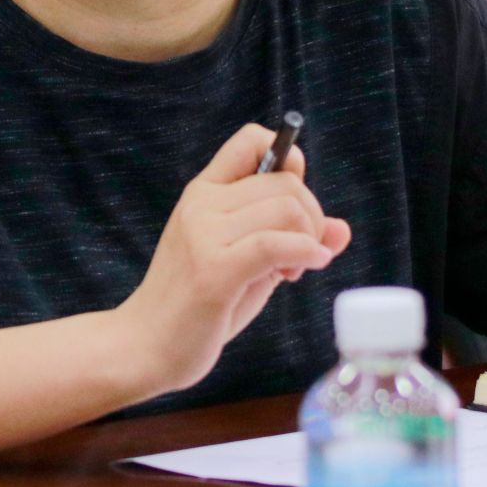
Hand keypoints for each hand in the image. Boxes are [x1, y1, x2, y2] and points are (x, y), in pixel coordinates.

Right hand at [113, 123, 351, 395]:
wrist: (143, 346)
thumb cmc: (196, 306)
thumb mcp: (245, 261)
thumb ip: (287, 238)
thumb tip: (343, 229)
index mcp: (204, 192)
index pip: (251, 139)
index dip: (289, 160)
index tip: (295, 202)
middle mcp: (203, 204)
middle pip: (286, 183)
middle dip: (311, 218)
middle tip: (298, 258)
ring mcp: (205, 235)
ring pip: (288, 209)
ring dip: (307, 241)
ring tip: (290, 273)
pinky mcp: (214, 271)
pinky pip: (276, 244)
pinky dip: (305, 253)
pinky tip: (304, 269)